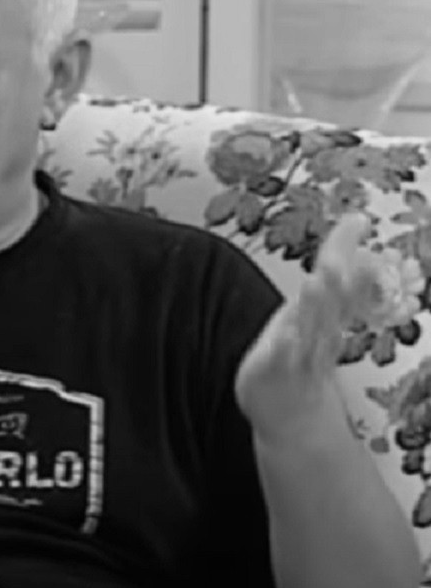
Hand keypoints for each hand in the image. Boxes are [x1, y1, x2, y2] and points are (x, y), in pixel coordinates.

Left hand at [235, 213, 381, 447]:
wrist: (294, 416)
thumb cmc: (304, 354)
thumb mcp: (320, 307)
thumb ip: (340, 264)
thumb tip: (358, 220)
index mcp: (328, 316)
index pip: (347, 287)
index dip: (356, 263)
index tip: (363, 230)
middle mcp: (318, 334)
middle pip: (332, 306)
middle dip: (339, 283)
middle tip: (349, 259)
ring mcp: (297, 355)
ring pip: (309, 329)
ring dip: (314, 308)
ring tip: (316, 282)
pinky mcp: (272, 371)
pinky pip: (281, 359)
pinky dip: (285, 348)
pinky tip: (286, 334)